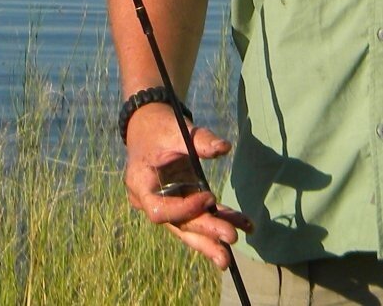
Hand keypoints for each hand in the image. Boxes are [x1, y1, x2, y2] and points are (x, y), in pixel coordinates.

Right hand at [122, 102, 253, 268]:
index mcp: (140, 183)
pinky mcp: (179, 201)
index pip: (160, 209)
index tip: (209, 196)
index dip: (184, 209)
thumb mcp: (177, 129)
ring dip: (212, 239)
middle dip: (204, 237)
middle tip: (228, 248)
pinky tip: (242, 224)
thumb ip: (200, 140)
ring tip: (232, 255)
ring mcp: (164, 203)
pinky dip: (219, 218)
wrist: (148, 126)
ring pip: (188, 226)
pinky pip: (198, 215)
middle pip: (177, 225)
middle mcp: (149, 200)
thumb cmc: (160, 127)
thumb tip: (224, 148)